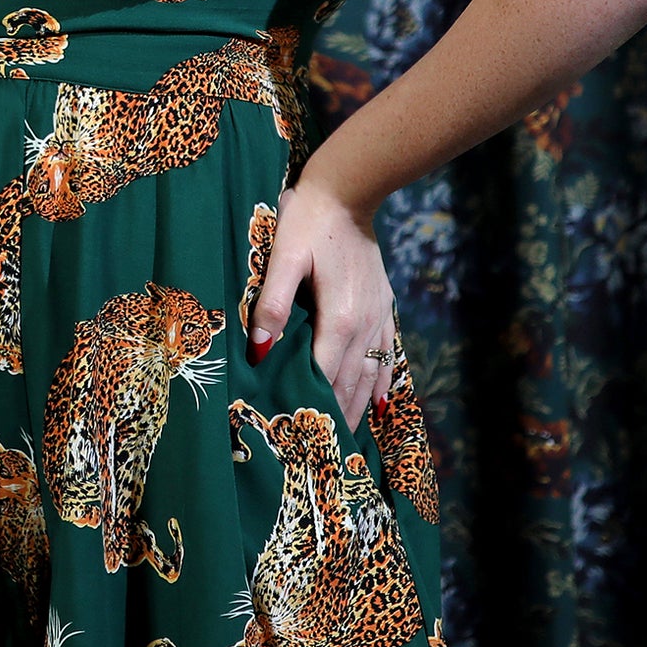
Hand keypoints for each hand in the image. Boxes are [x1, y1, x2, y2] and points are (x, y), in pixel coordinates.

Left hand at [247, 177, 397, 433]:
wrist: (349, 190)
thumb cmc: (309, 221)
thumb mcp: (283, 257)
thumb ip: (272, 304)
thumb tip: (259, 351)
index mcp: (340, 318)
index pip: (324, 375)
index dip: (311, 407)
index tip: (299, 440)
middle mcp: (365, 324)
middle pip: (350, 382)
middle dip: (336, 417)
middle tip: (322, 456)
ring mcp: (379, 316)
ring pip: (371, 374)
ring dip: (359, 406)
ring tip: (346, 440)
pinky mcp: (384, 306)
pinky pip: (387, 355)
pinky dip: (382, 382)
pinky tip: (381, 403)